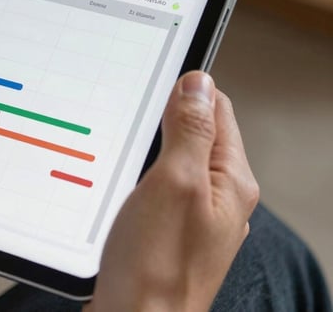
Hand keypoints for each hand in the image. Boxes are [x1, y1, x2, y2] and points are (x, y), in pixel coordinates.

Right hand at [86, 72, 259, 311]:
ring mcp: (193, 216)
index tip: (151, 81)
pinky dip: (138, 177)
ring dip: (147, 150)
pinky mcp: (168, 232)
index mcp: (230, 181)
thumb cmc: (156, 266)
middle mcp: (218, 197)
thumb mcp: (174, 183)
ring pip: (172, 161)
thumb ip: (190, 130)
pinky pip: (157, 188)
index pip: (217, 110)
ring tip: (122, 152)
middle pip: (194, 134)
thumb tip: (198, 84)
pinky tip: (117, 185)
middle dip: (162, 119)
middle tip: (130, 119)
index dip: (186, 90)